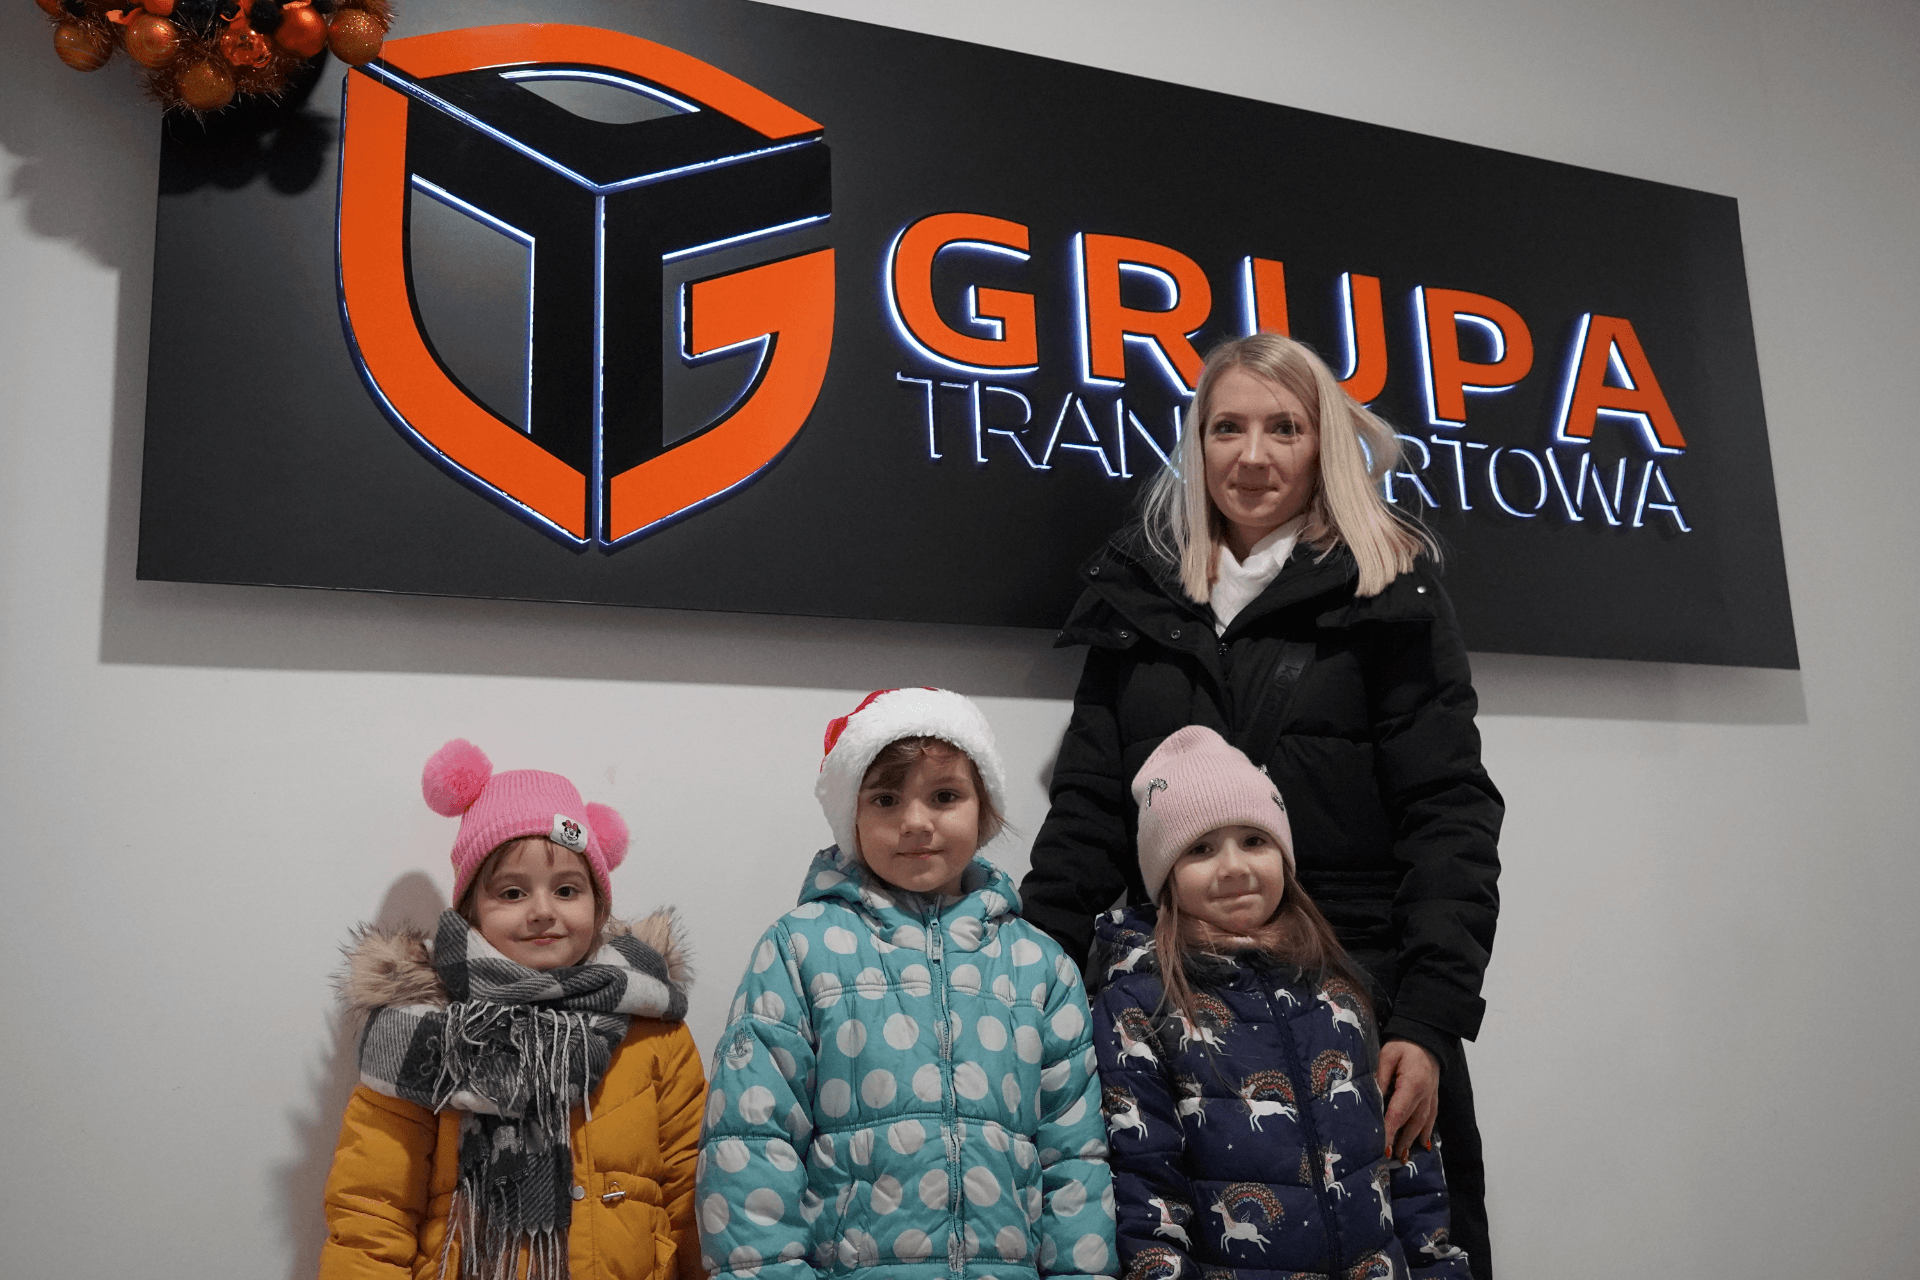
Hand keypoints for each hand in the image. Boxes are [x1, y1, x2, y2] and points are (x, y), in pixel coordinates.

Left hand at [1376, 1039, 1438, 1161]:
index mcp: (1412, 1084)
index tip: (1383, 1146)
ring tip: (1403, 1156)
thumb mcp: (1387, 1055)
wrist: (1426, 1038)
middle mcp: (1425, 1094)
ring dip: (1412, 1140)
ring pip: (1422, 1123)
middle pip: (1411, 1122)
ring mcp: (1431, 1097)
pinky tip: (1423, 1144)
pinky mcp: (1434, 1097)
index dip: (1391, 1130)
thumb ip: (1380, 1076)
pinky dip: (1426, 1132)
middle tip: (1390, 1157)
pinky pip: (1431, 1118)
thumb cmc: (1403, 1046)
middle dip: (1401, 1141)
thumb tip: (1373, 1098)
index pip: (1398, 1112)